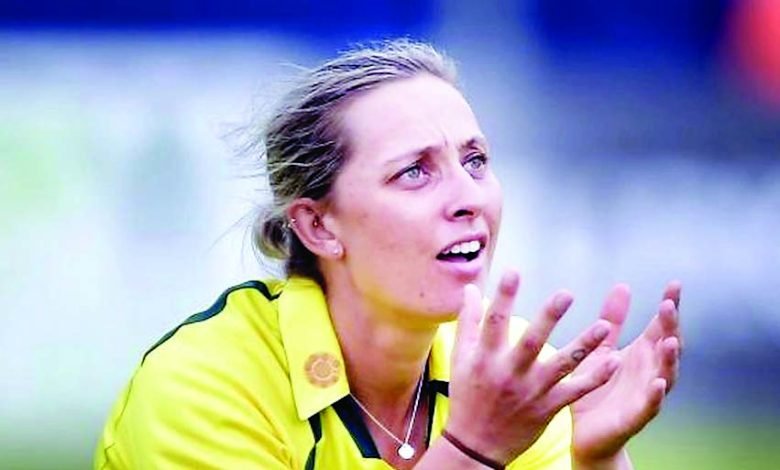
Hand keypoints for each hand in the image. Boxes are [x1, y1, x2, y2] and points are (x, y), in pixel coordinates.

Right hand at [445, 271, 620, 464]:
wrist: (476, 445)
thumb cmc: (467, 395)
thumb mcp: (460, 358)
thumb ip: (468, 321)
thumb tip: (470, 288)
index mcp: (485, 358)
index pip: (494, 322)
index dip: (502, 296)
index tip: (513, 272)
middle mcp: (509, 373)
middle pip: (531, 341)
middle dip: (549, 318)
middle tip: (566, 294)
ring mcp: (531, 392)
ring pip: (561, 365)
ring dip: (584, 345)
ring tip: (605, 326)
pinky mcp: (548, 408)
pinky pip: (576, 391)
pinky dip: (596, 377)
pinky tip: (614, 361)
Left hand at [570, 282, 682, 464]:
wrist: (585, 433)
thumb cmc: (596, 387)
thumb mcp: (600, 348)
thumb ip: (611, 320)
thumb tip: (624, 285)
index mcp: (642, 353)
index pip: (662, 326)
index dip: (670, 306)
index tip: (675, 284)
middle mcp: (650, 371)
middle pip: (668, 346)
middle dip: (671, 327)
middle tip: (668, 305)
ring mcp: (646, 394)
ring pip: (665, 375)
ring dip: (669, 359)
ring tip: (670, 342)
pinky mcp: (634, 417)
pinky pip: (650, 406)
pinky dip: (656, 395)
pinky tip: (658, 384)